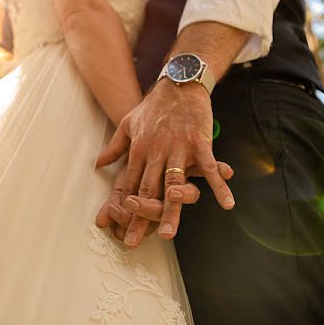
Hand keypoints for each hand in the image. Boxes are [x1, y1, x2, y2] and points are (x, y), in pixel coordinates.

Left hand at [95, 80, 234, 247]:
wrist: (179, 83)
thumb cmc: (153, 106)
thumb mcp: (127, 123)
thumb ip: (114, 147)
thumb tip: (97, 165)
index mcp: (139, 150)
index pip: (130, 184)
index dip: (124, 208)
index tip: (118, 228)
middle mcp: (156, 152)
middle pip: (148, 190)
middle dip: (140, 217)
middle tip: (135, 241)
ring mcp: (178, 148)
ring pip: (173, 184)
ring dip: (171, 210)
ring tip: (168, 234)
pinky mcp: (199, 142)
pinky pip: (209, 168)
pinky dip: (218, 185)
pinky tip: (226, 203)